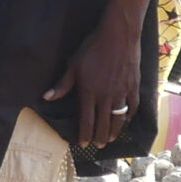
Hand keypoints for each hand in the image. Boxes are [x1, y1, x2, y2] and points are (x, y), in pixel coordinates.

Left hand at [47, 11, 143, 148]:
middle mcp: (106, 97)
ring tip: (111, 139)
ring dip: (114, 131)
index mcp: (90, 93)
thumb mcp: (74, 65)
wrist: (118, 36)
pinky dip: (130, 116)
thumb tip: (46, 97)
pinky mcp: (134, 87)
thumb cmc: (93, 48)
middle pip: (103, 124)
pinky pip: (133, 107)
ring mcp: (121, 93)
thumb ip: (62, 84)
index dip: (84, 135)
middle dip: (100, 137)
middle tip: (98, 145)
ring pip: (119, 119)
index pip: (87, 121)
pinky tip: (127, 121)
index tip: (83, 144)